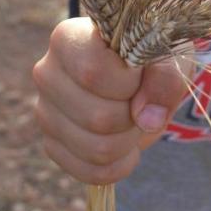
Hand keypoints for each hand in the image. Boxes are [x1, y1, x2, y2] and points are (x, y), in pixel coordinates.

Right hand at [31, 17, 188, 184]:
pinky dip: (119, 165)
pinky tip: (127, 146)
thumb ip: (164, 78)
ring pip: (96, 149)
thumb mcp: (165, 55)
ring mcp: (45, 111)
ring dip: (129, 140)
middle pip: (98, 118)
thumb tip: (147, 119)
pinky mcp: (52, 143)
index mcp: (68, 39)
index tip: (140, 72)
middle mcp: (47, 73)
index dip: (128, 82)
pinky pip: (90, 172)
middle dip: (134, 116)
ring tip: (134, 120)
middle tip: (142, 100)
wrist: (139, 73)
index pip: (94, 73)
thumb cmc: (150, 55)